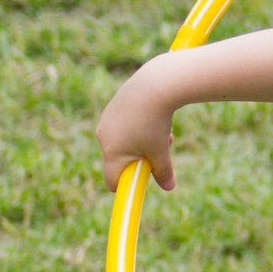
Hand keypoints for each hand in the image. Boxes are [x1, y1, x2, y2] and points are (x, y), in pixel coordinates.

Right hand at [96, 59, 179, 192]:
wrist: (155, 84)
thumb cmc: (155, 122)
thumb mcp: (161, 150)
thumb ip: (163, 171)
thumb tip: (168, 187)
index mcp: (111, 152)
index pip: (112, 180)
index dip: (128, 184)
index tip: (144, 179)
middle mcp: (104, 136)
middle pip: (121, 159)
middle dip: (141, 158)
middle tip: (160, 148)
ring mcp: (107, 119)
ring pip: (125, 140)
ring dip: (144, 141)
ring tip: (163, 131)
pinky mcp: (114, 106)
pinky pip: (125, 124)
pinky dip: (140, 125)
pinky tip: (154, 114)